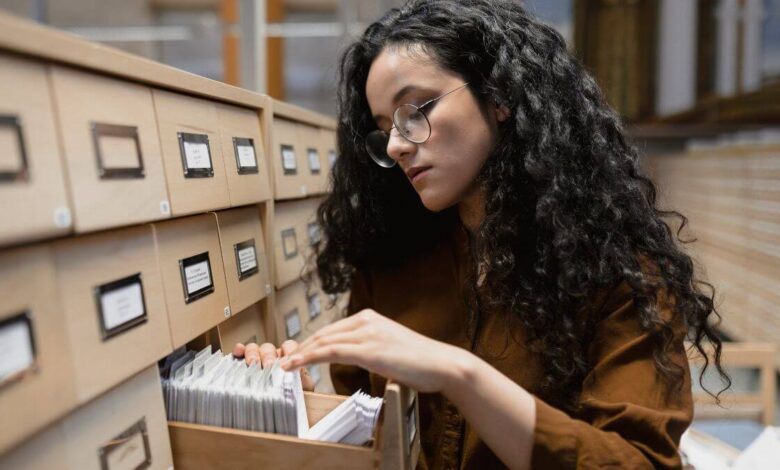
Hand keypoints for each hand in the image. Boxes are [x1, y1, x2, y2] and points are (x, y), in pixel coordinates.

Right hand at [233, 339, 315, 391]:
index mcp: (288, 358)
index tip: (287, 360)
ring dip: (253, 353)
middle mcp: (272, 357)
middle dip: (268, 356)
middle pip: (269, 348)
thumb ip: (304, 379)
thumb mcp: (303, 389)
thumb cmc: (293, 398)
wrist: (280, 411)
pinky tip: (238, 352)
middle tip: (268, 365)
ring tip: (252, 362)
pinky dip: (239, 351)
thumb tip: (300, 370)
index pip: (289, 346)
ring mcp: (257, 359)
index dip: (288, 350)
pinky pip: (240, 354)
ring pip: (254, 348)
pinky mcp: (242, 364)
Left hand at [279, 309, 469, 392]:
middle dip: (301, 348)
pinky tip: (296, 366)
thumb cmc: (421, 361)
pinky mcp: (369, 350)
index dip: (311, 342)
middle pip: (323, 333)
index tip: (297, 354)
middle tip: (283, 361)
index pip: (331, 329)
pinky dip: (309, 359)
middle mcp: (366, 321)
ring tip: (283, 366)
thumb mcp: (391, 348)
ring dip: (300, 355)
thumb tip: (362, 357)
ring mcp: (367, 334)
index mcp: (370, 318)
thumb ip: (372, 348)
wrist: (443, 364)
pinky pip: (331, 352)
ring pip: (323, 342)